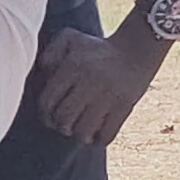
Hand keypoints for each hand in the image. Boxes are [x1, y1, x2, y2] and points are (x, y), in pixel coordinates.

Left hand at [33, 16, 166, 146]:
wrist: (138, 47)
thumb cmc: (98, 48)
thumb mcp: (70, 39)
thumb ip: (50, 53)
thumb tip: (41, 73)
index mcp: (73, 67)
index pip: (48, 101)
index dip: (44, 115)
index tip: (49, 117)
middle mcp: (89, 82)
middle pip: (64, 118)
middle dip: (60, 126)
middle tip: (65, 125)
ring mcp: (108, 95)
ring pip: (84, 129)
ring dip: (80, 135)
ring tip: (81, 131)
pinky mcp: (124, 105)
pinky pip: (107, 133)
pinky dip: (99, 140)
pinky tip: (97, 136)